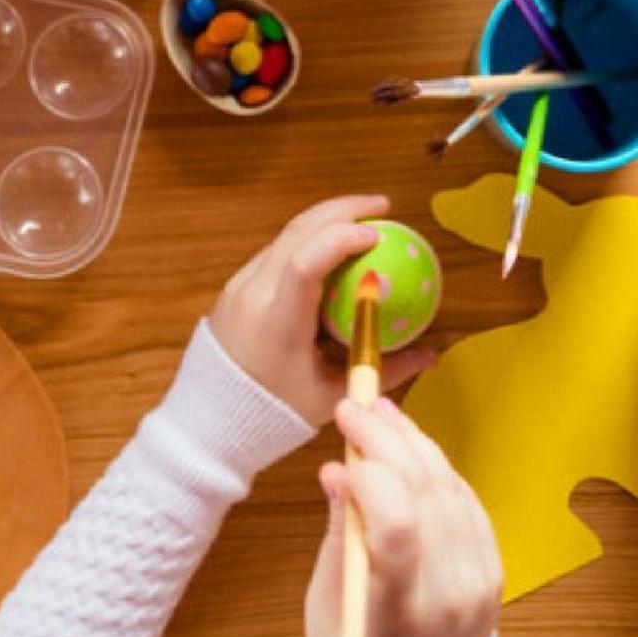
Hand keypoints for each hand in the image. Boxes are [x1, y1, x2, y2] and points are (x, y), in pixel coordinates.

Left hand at [208, 196, 434, 426]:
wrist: (205, 428)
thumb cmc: (271, 418)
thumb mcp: (331, 397)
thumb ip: (384, 371)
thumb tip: (432, 354)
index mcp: (277, 323)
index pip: (307, 261)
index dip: (343, 238)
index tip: (379, 233)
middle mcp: (253, 295)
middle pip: (298, 230)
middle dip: (344, 209)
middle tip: (383, 207)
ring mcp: (238, 287)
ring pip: (286, 235)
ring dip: (325, 220)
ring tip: (363, 222)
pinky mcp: (233, 288)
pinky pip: (275, 252)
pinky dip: (308, 240)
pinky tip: (331, 249)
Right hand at [307, 394, 501, 636]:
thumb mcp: (327, 609)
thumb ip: (340, 537)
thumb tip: (337, 471)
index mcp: (400, 613)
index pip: (398, 525)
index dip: (371, 470)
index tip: (342, 435)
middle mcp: (450, 595)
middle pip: (426, 494)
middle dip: (388, 439)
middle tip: (356, 406)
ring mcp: (479, 584)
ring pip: (451, 490)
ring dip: (416, 444)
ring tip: (383, 415)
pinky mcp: (494, 573)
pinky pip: (468, 505)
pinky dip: (440, 473)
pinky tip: (414, 451)